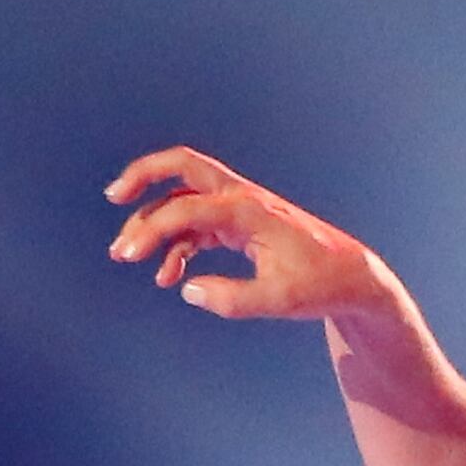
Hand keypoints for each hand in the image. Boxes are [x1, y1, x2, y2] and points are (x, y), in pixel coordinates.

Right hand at [105, 146, 399, 326]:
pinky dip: (177, 245)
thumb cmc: (320, 285)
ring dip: (155, 222)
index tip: (129, 257)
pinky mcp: (240, 224)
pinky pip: (197, 224)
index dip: (152, 231)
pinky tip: (168, 276)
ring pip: (184, 200)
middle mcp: (241, 199)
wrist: (352, 278)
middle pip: (183, 166)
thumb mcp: (279, 300)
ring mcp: (239, 209)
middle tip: (113, 195)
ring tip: (130, 258)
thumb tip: (188, 290)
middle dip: (144, 175)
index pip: (187, 208)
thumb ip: (231, 299)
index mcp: (249, 209)